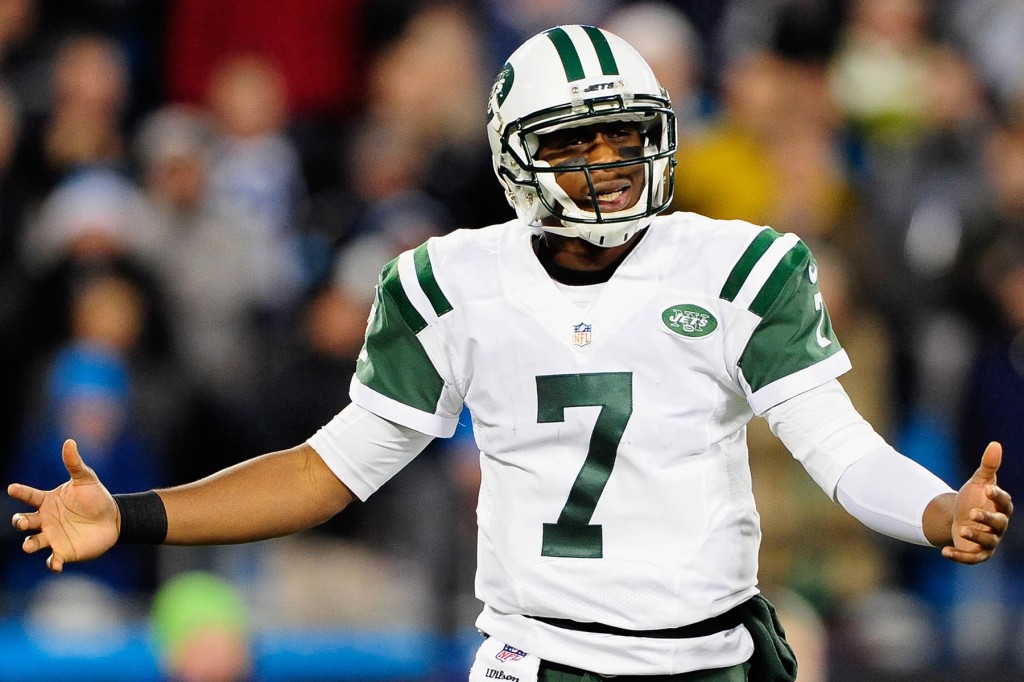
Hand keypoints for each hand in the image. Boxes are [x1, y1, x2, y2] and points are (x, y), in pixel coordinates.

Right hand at [7, 439, 119, 571]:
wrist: (113, 519)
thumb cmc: (96, 498)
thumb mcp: (86, 479)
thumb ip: (75, 464)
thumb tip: (69, 442)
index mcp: (47, 501)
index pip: (29, 496)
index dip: (20, 492)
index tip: (13, 488)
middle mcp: (45, 520)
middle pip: (25, 521)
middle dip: (20, 521)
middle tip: (23, 521)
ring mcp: (52, 536)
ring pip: (33, 542)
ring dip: (28, 544)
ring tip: (28, 545)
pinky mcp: (63, 551)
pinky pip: (53, 559)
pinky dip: (52, 563)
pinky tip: (55, 564)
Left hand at [943, 441, 1013, 563]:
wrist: (960, 518)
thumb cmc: (974, 498)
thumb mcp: (979, 482)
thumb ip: (988, 466)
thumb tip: (995, 444)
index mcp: (1001, 507)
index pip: (1004, 502)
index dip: (998, 496)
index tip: (988, 488)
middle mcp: (999, 526)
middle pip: (998, 524)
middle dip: (987, 519)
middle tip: (972, 513)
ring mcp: (989, 541)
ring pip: (987, 542)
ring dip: (975, 537)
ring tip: (961, 529)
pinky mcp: (977, 553)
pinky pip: (972, 558)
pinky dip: (960, 556)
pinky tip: (944, 552)